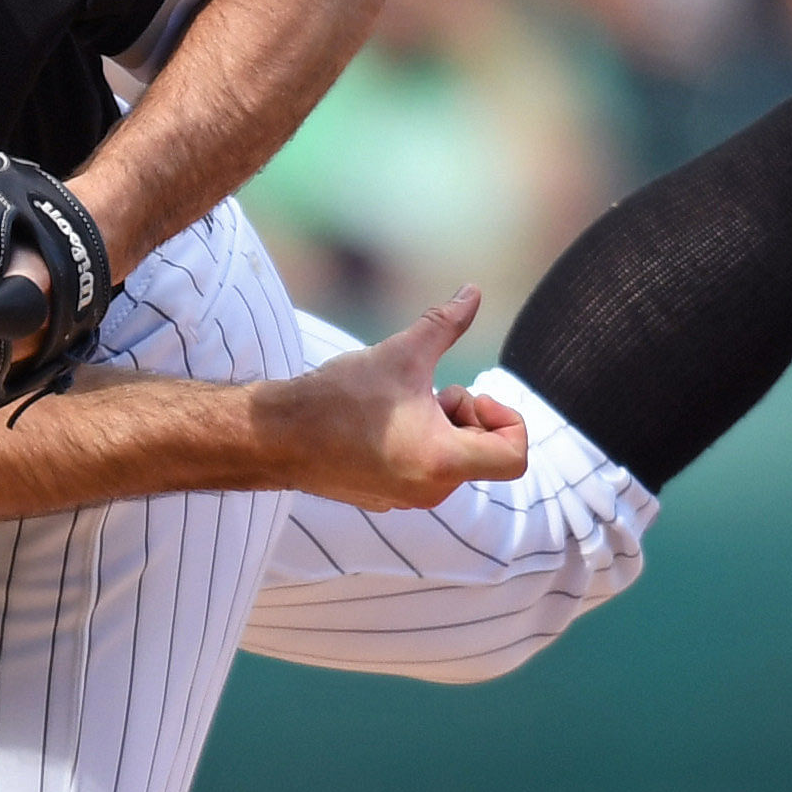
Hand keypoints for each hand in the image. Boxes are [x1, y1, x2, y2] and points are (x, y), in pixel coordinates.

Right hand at [254, 286, 529, 508]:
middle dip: (465, 415)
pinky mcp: (386, 499)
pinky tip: (380, 423)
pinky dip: (418, 444)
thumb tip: (473, 291)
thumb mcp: (401, 353)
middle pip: (482, 452)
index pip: (514, 456)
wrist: (277, 436)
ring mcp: (407, 500)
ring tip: (401, 405)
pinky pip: (423, 472)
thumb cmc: (339, 397)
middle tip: (428, 392)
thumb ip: (445, 323)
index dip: (507, 420)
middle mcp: (431, 491)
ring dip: (441, 427)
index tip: (471, 395)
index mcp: (443, 461)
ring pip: (452, 460)